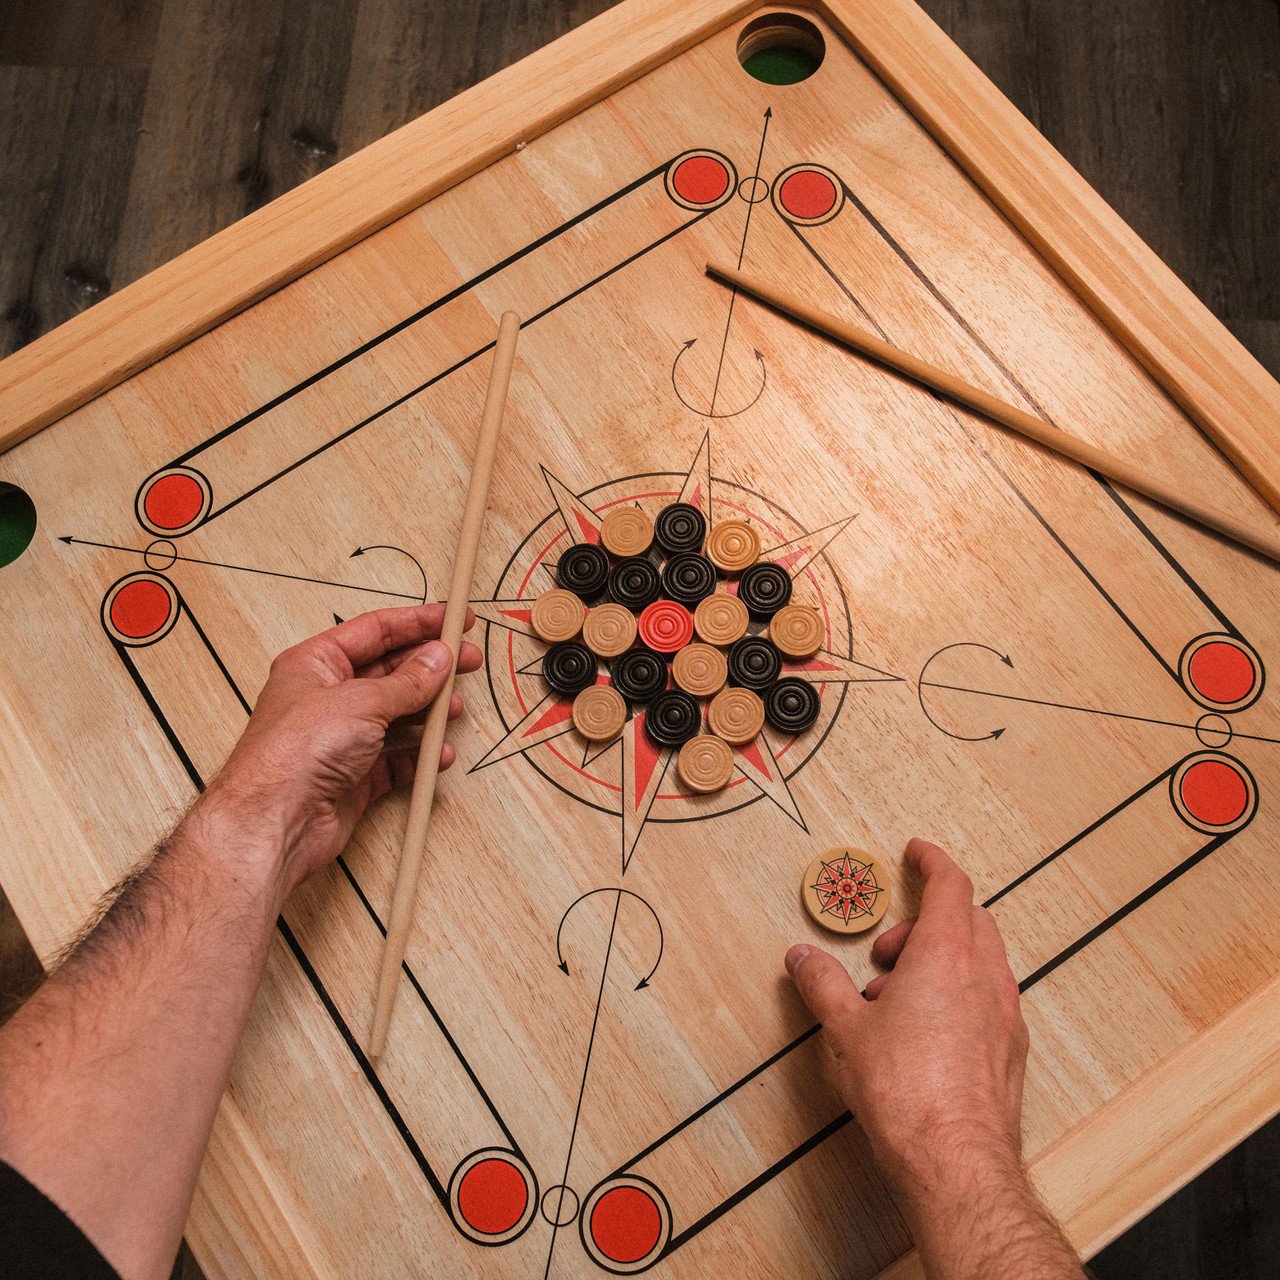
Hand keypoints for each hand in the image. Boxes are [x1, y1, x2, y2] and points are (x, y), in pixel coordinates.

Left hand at [199, 605, 482, 896]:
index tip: (452, 619)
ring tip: (453, 709)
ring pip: (396, 715)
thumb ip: (407, 681)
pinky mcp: (352, 775)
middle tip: (466, 661)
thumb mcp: (361, 701)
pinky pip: (396, 757)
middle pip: (390, 672)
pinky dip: (419, 754)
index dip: (417, 622)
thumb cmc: (292, 754)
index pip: (375, 631)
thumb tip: (436, 659)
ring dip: (428, 712)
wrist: (275, 820)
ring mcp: (341, 738)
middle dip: (430, 668)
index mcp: (316, 665)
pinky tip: (436, 752)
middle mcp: (327, 699)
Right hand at [786, 838, 1031, 1227]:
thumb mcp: (846, 1028)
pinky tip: (926, 1032)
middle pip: (969, 919)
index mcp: (946, 955)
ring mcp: (1004, 1015)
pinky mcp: (1010, 1051)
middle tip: (887, 950)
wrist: (955, 1161)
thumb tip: (802, 957)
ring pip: (982, 961)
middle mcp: (985, 977)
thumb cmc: (906, 1091)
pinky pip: (989, 1001)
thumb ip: (822, 983)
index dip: (933, 862)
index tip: (917, 853)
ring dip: (941, 962)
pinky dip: (960, 995)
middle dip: (926, 921)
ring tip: (896, 1000)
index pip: (951, 885)